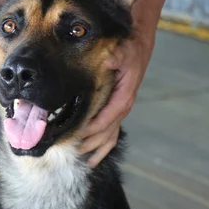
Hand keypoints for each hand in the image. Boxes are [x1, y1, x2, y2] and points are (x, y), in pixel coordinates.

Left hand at [79, 35, 153, 166]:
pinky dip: (102, 148)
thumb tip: (110, 60)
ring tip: (78, 159)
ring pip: (109, 137)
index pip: (105, 118)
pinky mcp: (116, 112)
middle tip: (69, 150)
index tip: (75, 134)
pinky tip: (91, 159)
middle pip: (105, 133)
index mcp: (123, 97)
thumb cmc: (129, 51)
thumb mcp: (123, 51)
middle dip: (88, 143)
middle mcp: (122, 107)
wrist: (138, 49)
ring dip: (94, 149)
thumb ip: (116, 57)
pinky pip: (111, 134)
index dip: (91, 128)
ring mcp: (120, 112)